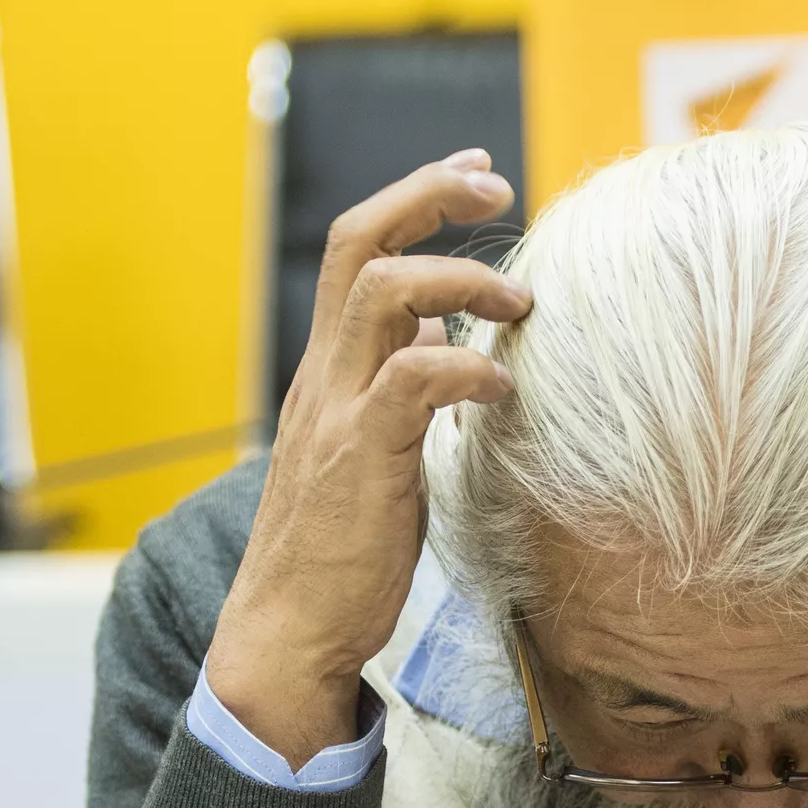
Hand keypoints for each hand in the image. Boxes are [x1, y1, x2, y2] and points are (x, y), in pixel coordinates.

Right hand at [207, 151, 530, 766]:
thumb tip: (440, 337)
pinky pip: (414, 379)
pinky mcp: (362, 458)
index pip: (356, 252)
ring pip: (382, 292)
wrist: (287, 633)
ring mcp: (337, 414)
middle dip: (427, 194)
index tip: (475, 174)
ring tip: (521, 303)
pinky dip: (468, 367)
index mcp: (326, 372)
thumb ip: (397, 391)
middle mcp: (323, 377)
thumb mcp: (372, 456)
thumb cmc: (339, 556)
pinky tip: (503, 390)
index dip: (414, 199)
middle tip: (499, 185)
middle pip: (356, 242)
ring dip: (463, 280)